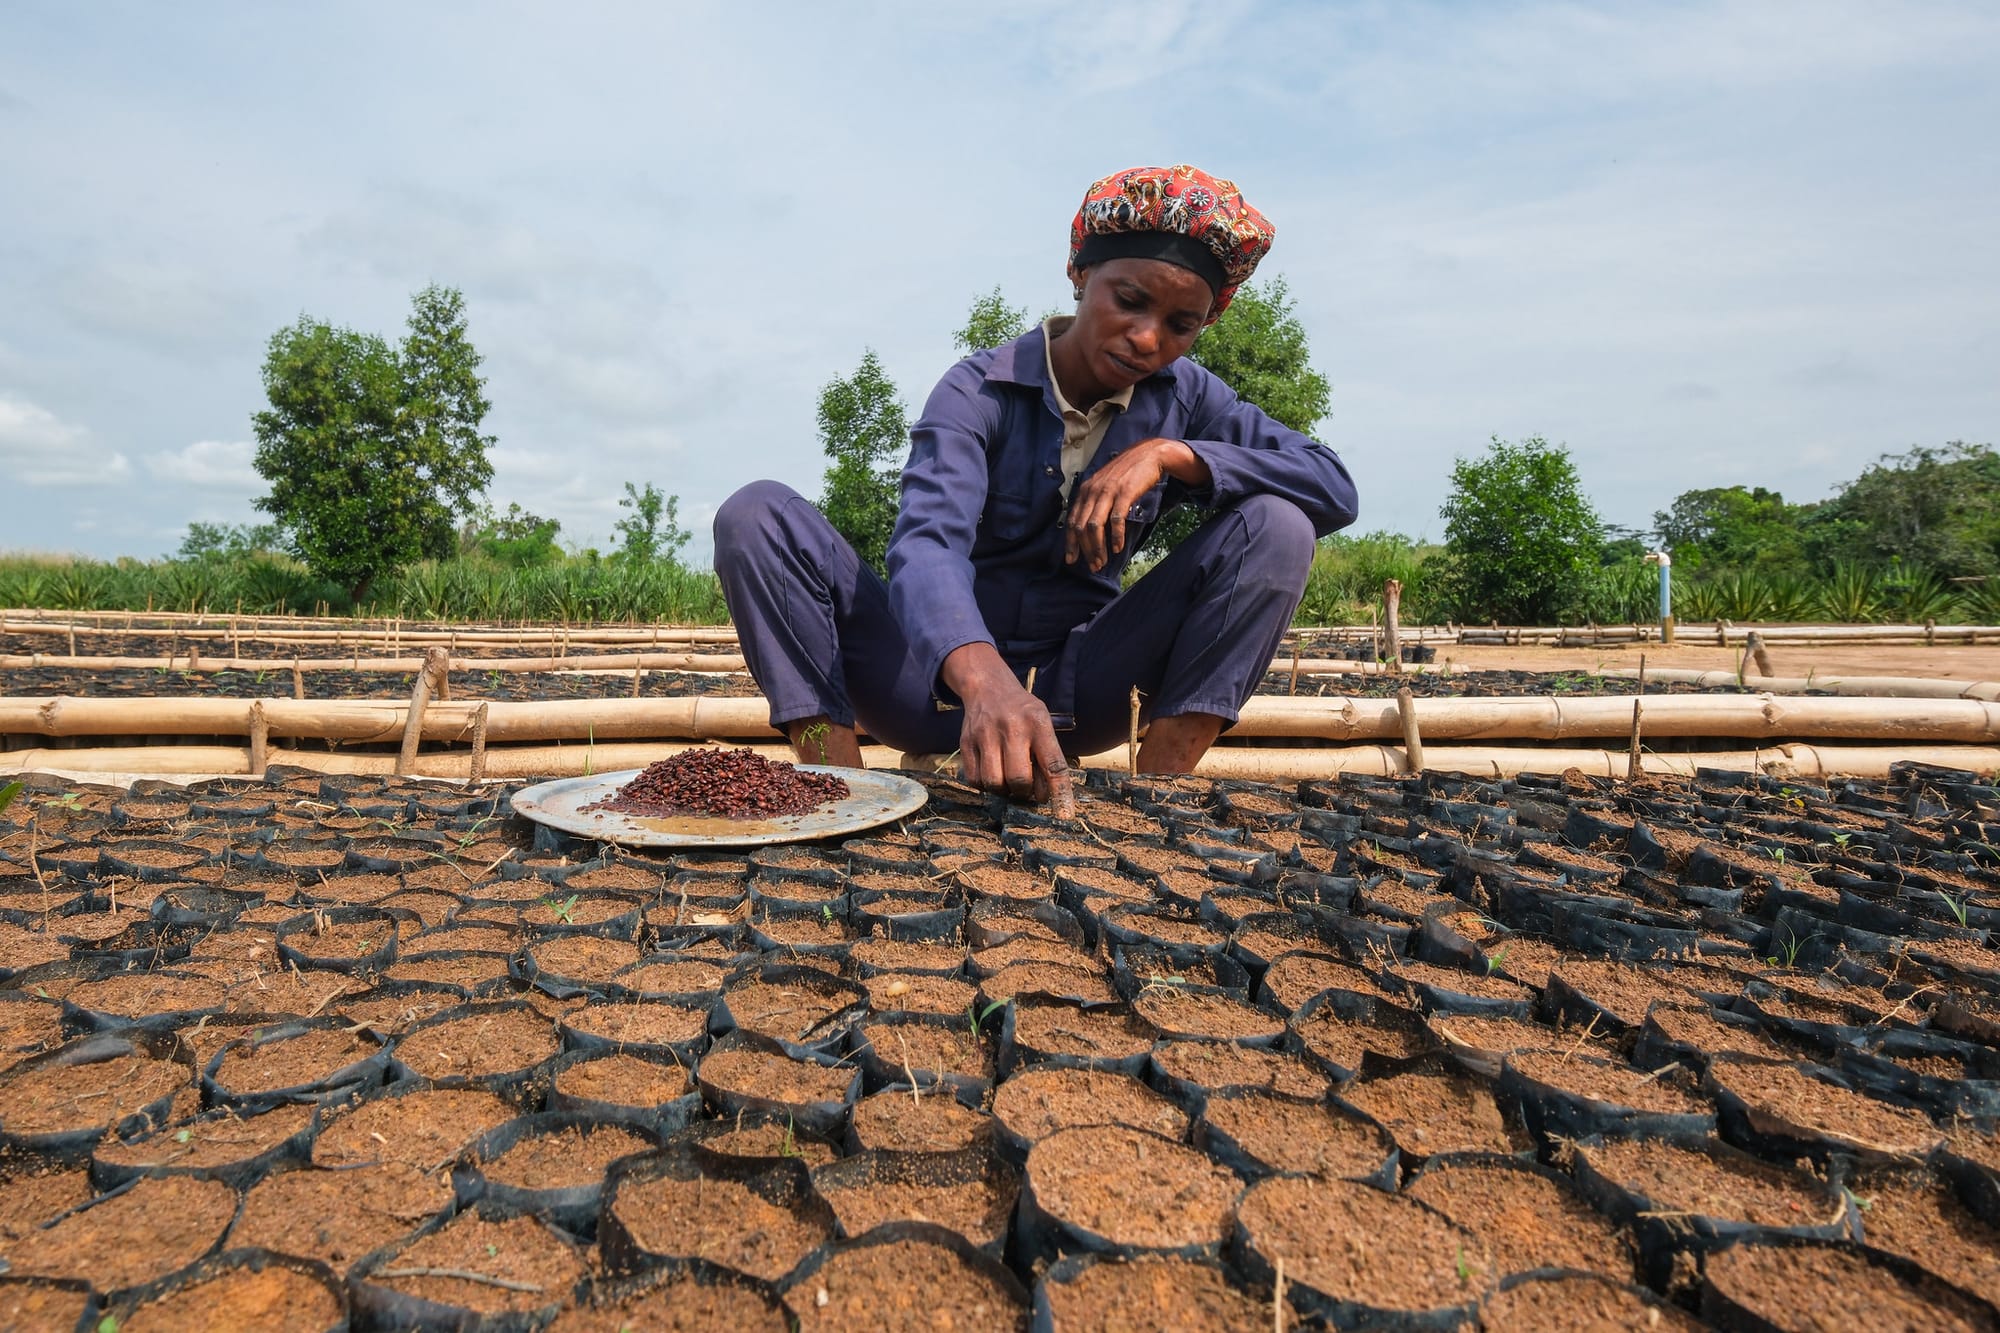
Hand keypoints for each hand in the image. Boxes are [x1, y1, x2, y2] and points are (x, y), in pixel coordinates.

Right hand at [940, 643, 1073, 812]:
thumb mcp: (1043, 722)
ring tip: (1008, 781)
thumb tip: (1049, 795)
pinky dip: (985, 785)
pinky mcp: (966, 742)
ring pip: (994, 783)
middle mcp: (1011, 728)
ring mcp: (985, 735)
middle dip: (1025, 792)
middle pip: (1019, 779)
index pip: (1053, 764)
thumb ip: (1048, 754)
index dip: (1060, 792)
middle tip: (1026, 789)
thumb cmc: (1022, 711)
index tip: (1064, 813)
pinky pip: (974, 780)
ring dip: (1004, 791)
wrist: (987, 687)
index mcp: (1037, 723)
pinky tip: (992, 773)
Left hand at [1064, 437, 1208, 572]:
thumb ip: (1095, 503)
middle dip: (1085, 550)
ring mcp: (1108, 491)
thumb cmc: (1126, 473)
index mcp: (1085, 491)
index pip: (1072, 521)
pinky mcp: (1124, 493)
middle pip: (1082, 527)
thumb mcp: (1104, 486)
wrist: (1148, 454)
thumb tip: (1089, 529)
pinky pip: (1116, 519)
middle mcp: (1092, 491)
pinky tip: (1117, 547)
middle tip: (1093, 565)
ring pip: (1095, 526)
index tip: (1071, 559)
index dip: (1071, 543)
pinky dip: (1115, 536)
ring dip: (1098, 547)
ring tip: (1102, 561)